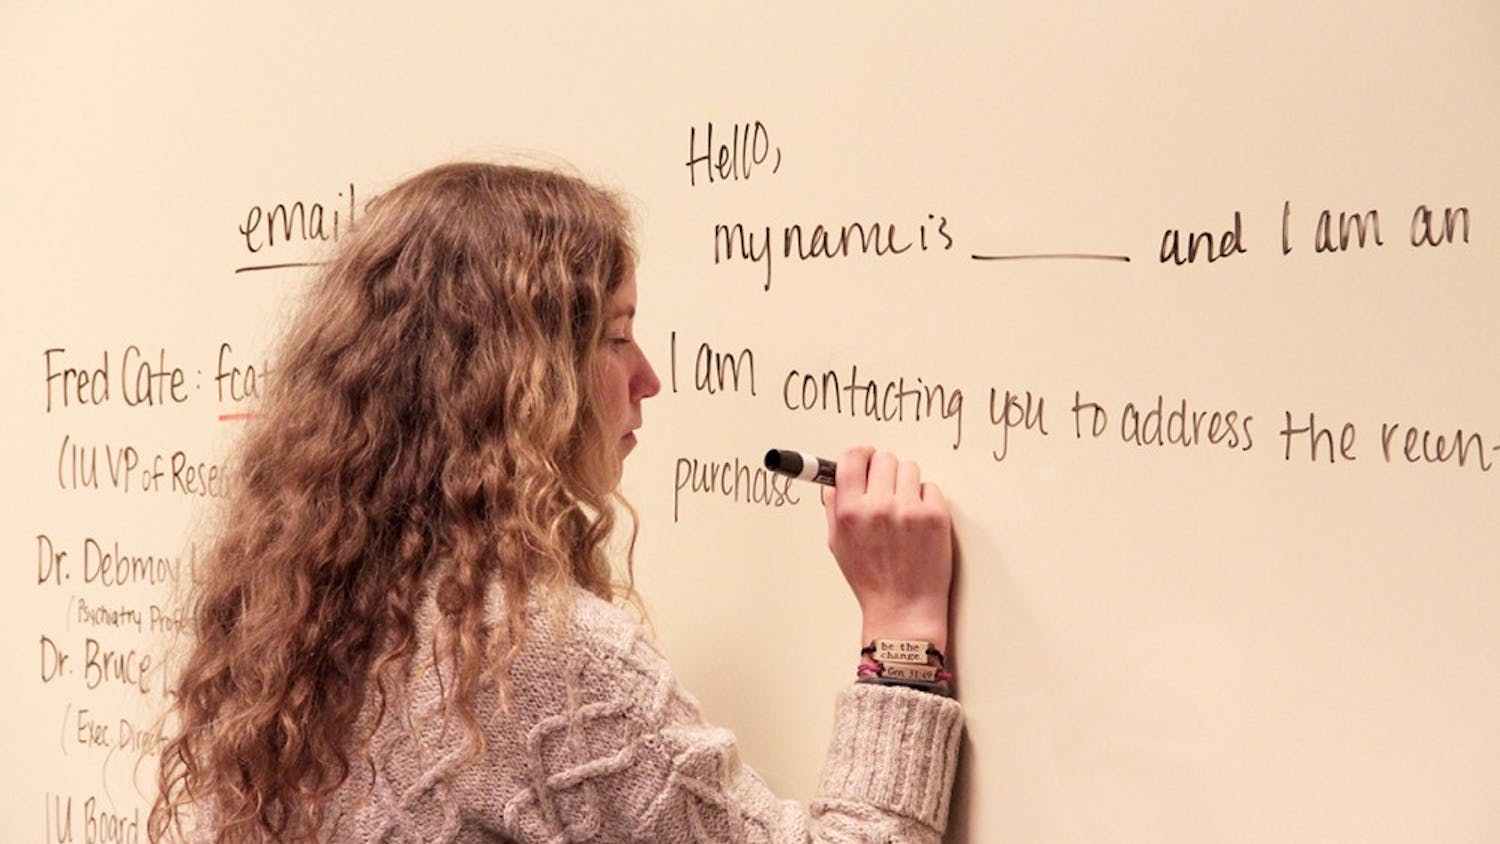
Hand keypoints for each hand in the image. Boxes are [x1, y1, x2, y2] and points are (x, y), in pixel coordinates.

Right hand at [823, 446, 952, 652]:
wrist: (904, 608)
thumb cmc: (871, 579)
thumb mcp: (838, 544)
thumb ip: (834, 507)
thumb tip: (835, 478)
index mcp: (849, 511)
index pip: (851, 457)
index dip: (860, 454)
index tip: (866, 458)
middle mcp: (877, 507)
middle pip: (883, 457)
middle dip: (884, 471)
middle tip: (887, 491)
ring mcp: (909, 510)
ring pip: (909, 468)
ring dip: (907, 483)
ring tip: (904, 509)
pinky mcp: (935, 516)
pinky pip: (931, 487)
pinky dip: (926, 499)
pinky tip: (920, 522)